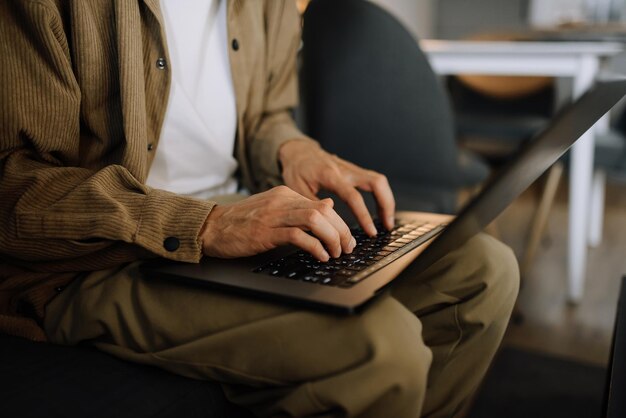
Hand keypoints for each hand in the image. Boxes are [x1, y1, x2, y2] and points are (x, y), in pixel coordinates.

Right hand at [200, 186, 355, 260]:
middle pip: (324, 212)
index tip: (346, 240)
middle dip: (341, 232)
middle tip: (346, 249)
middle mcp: (282, 201)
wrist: (211, 226)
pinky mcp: (265, 232)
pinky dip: (314, 247)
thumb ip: (300, 207)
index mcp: (285, 195)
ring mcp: (273, 216)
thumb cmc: (242, 222)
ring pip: (315, 221)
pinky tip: (320, 256)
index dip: (340, 224)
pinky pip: (298, 236)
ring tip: (335, 253)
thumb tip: (329, 206)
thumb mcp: (274, 208)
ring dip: (331, 239)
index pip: (323, 206)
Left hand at [279, 140, 394, 235]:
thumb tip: (326, 226)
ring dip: (387, 200)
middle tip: (387, 225)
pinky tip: (380, 209)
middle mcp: (345, 170)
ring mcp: (352, 168)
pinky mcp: (354, 170)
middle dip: (386, 204)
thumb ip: (313, 206)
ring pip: (379, 180)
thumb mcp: (297, 190)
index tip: (370, 231)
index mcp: (330, 176)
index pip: (353, 196)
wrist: (298, 151)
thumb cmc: (296, 170)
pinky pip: (374, 181)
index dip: (364, 215)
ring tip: (387, 221)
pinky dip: (381, 195)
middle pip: (376, 182)